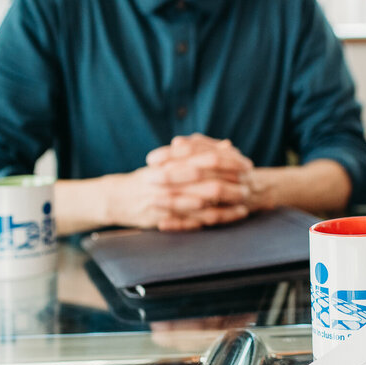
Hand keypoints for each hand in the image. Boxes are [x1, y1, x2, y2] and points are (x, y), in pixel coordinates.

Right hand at [100, 135, 253, 230]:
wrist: (116, 198)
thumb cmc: (148, 177)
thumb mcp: (169, 160)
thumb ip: (198, 152)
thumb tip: (228, 145)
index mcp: (170, 161)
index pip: (204, 158)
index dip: (228, 162)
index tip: (246, 164)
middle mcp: (168, 179)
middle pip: (206, 180)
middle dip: (231, 183)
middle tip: (249, 184)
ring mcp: (165, 199)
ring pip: (201, 202)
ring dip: (225, 204)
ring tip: (244, 204)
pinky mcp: (163, 217)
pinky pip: (192, 219)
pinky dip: (211, 219)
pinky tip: (228, 218)